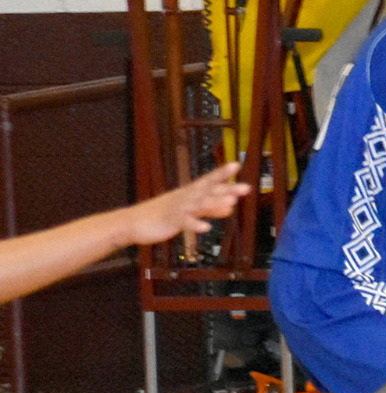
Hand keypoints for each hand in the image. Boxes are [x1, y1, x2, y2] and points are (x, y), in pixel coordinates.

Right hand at [123, 162, 250, 245]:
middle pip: (208, 191)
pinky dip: (194, 224)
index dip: (223, 173)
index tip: (237, 164)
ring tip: (231, 203)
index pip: (209, 180)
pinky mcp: (170, 221)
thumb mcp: (189, 211)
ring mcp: (178, 208)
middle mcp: (186, 197)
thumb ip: (210, 209)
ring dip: (214, 203)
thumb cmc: (162, 214)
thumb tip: (230, 207)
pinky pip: (184, 223)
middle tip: (246, 187)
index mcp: (190, 193)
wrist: (132, 222)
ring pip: (199, 204)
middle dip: (227, 189)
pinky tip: (205, 228)